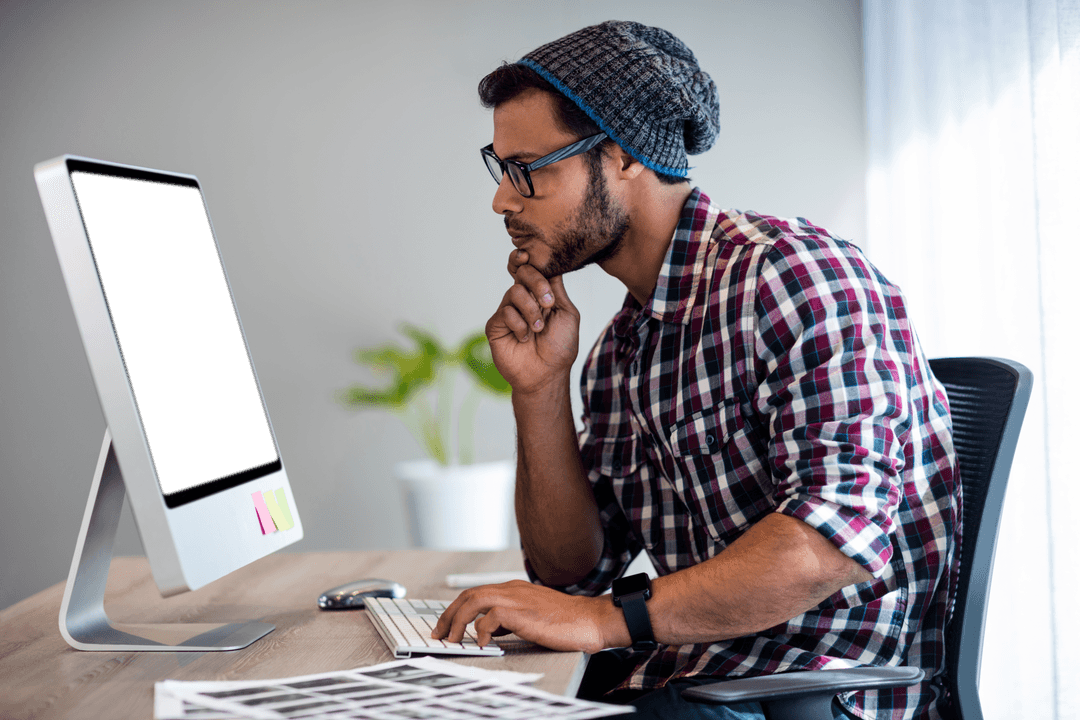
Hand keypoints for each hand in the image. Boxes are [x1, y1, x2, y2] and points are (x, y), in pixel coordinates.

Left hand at [430, 580, 611, 653]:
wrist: (590, 620)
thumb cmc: (567, 621)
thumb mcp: (532, 617)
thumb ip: (510, 619)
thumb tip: (489, 631)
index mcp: (514, 589)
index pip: (476, 592)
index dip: (457, 608)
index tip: (446, 625)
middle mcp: (512, 589)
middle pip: (469, 594)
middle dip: (449, 614)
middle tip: (440, 634)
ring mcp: (517, 598)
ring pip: (474, 600)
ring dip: (457, 621)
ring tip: (452, 639)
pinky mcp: (522, 612)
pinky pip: (490, 617)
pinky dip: (480, 631)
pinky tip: (481, 644)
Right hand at [485, 250, 579, 395]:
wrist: (547, 375)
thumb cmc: (561, 347)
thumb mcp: (567, 313)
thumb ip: (556, 288)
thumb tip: (550, 263)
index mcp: (540, 294)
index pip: (531, 269)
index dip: (526, 258)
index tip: (527, 255)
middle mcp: (523, 299)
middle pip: (522, 273)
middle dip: (536, 283)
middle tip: (548, 303)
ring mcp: (508, 311)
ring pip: (514, 292)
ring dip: (531, 310)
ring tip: (538, 329)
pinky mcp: (496, 325)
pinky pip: (505, 312)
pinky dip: (519, 324)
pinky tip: (525, 338)